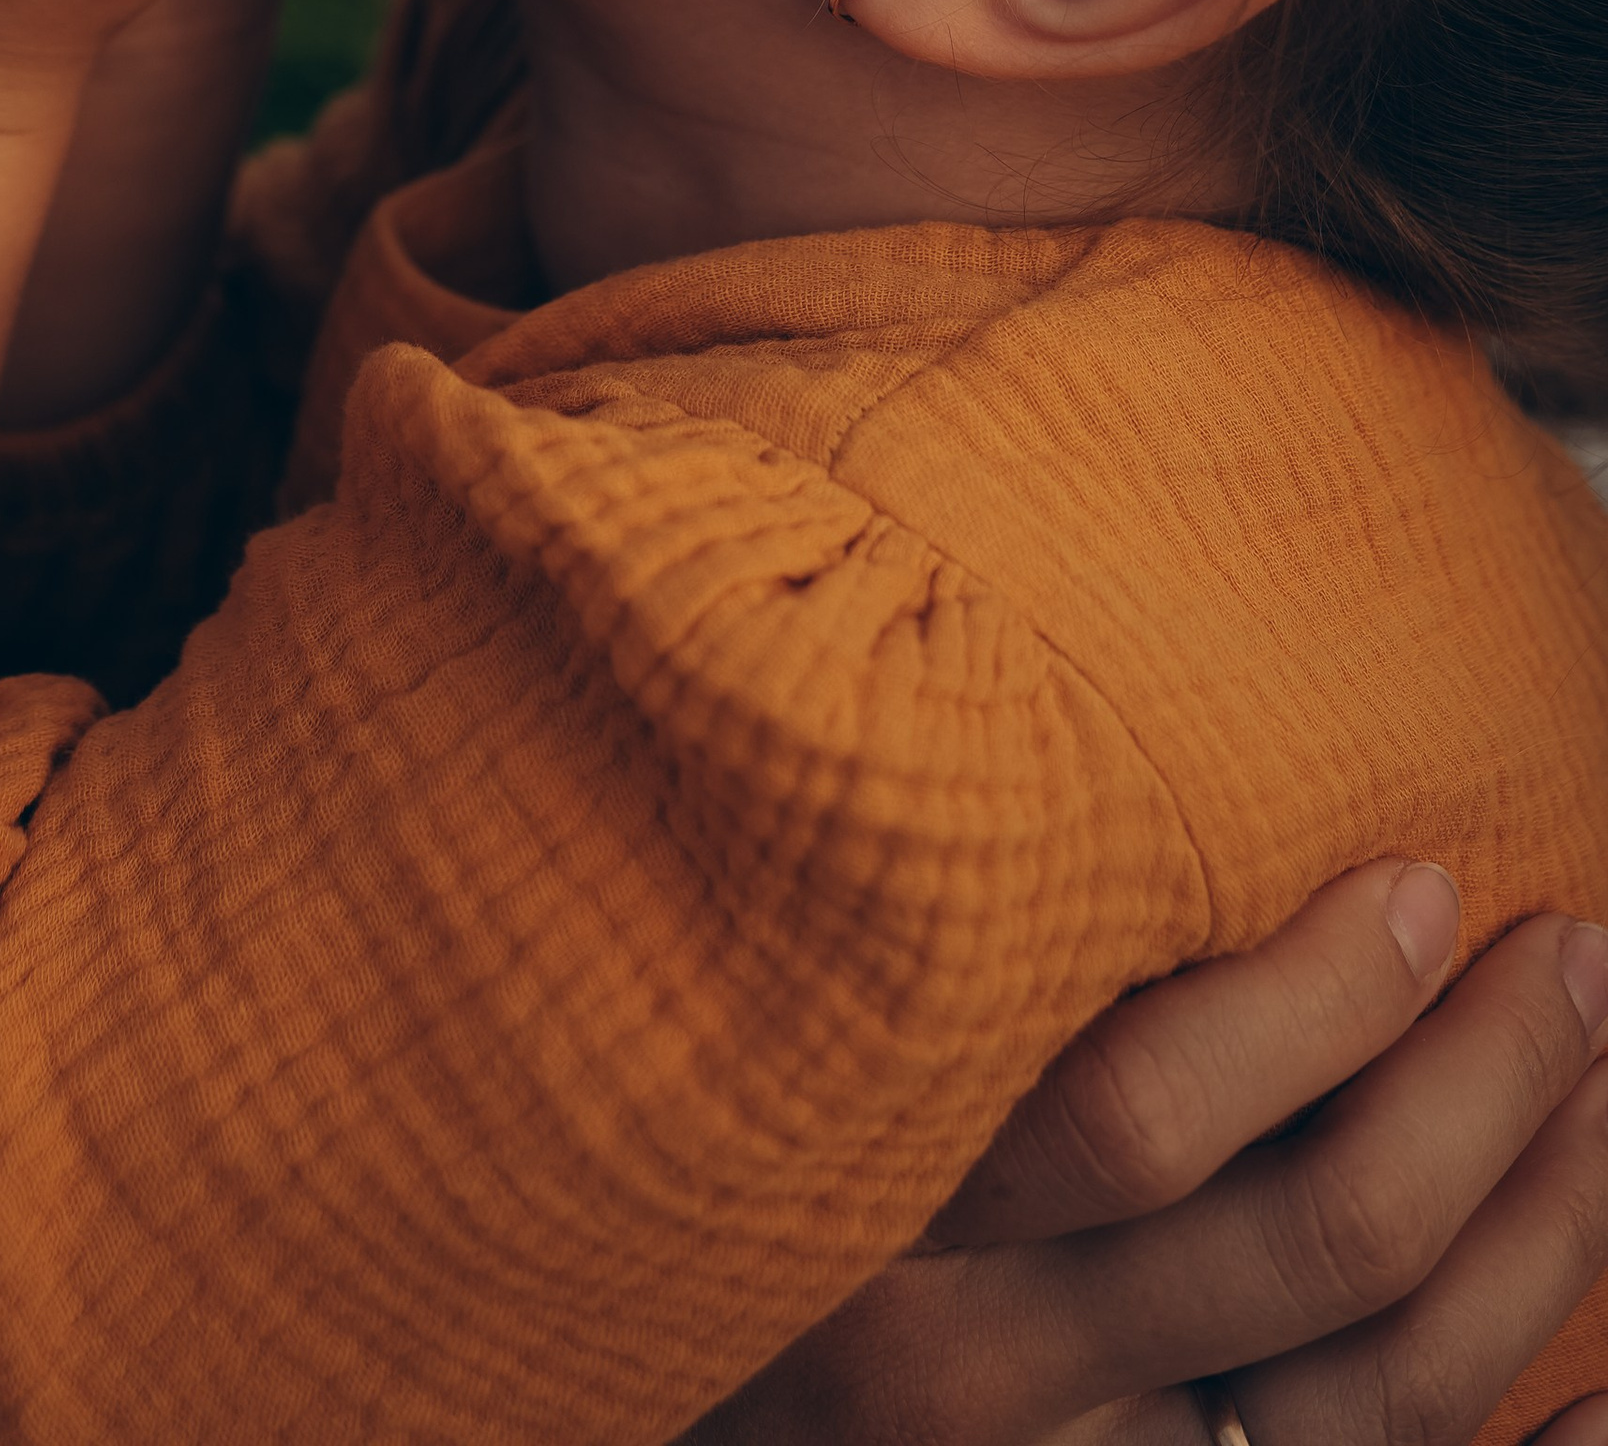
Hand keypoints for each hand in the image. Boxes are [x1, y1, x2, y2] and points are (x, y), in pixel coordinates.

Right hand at [691, 865, 1607, 1445]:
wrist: (647, 1411)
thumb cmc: (719, 1125)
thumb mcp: (765, 1036)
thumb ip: (905, 939)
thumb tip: (1109, 776)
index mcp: (870, 1207)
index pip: (1141, 1115)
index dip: (1321, 1000)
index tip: (1422, 878)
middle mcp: (970, 1372)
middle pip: (1314, 1242)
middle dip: (1489, 1087)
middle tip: (1573, 956)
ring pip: (1381, 1394)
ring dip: (1546, 1234)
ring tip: (1607, 1089)